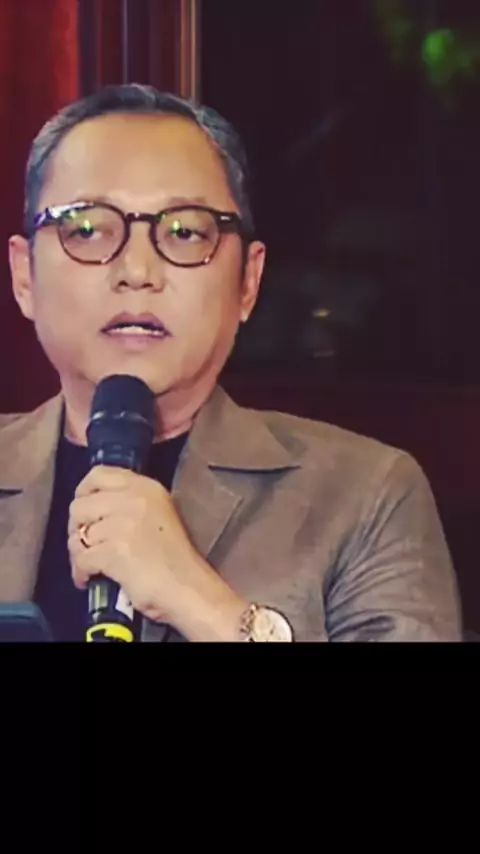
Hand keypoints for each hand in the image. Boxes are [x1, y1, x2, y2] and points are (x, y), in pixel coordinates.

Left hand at [67, 465, 245, 638]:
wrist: (189, 589)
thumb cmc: (176, 559)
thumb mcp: (159, 514)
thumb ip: (130, 503)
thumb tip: (94, 509)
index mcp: (146, 487)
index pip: (98, 475)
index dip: (83, 493)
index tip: (84, 511)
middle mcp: (134, 499)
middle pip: (80, 505)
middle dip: (76, 528)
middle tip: (85, 544)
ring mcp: (123, 524)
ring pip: (78, 535)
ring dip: (79, 553)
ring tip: (89, 566)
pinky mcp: (114, 551)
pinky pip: (81, 559)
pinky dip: (80, 572)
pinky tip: (88, 579)